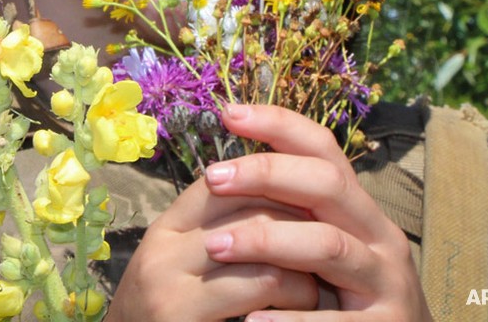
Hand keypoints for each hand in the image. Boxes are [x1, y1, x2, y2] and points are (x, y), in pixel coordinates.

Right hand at [106, 159, 322, 320]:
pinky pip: (263, 283)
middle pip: (248, 204)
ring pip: (261, 239)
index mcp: (165, 230)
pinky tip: (305, 309)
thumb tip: (282, 200)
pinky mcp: (181, 314)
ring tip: (317, 282)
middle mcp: (161, 249)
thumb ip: (223, 236)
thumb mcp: (189, 272)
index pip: (224, 180)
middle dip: (299, 223)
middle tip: (327, 244)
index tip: (310, 210)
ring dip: (304, 260)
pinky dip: (298, 294)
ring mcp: (168, 283)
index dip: (273, 187)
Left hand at [198, 104, 431, 320]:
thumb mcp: (324, 243)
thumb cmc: (346, 292)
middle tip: (212, 178)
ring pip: (328, 245)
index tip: (228, 113)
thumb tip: (223, 170)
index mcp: (359, 209)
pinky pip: (336, 321)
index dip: (279, 125)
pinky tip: (251, 321)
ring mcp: (387, 283)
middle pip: (328, 185)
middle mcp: (379, 237)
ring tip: (215, 246)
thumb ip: (291, 211)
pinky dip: (293, 318)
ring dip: (267, 241)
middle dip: (267, 174)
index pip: (323, 149)